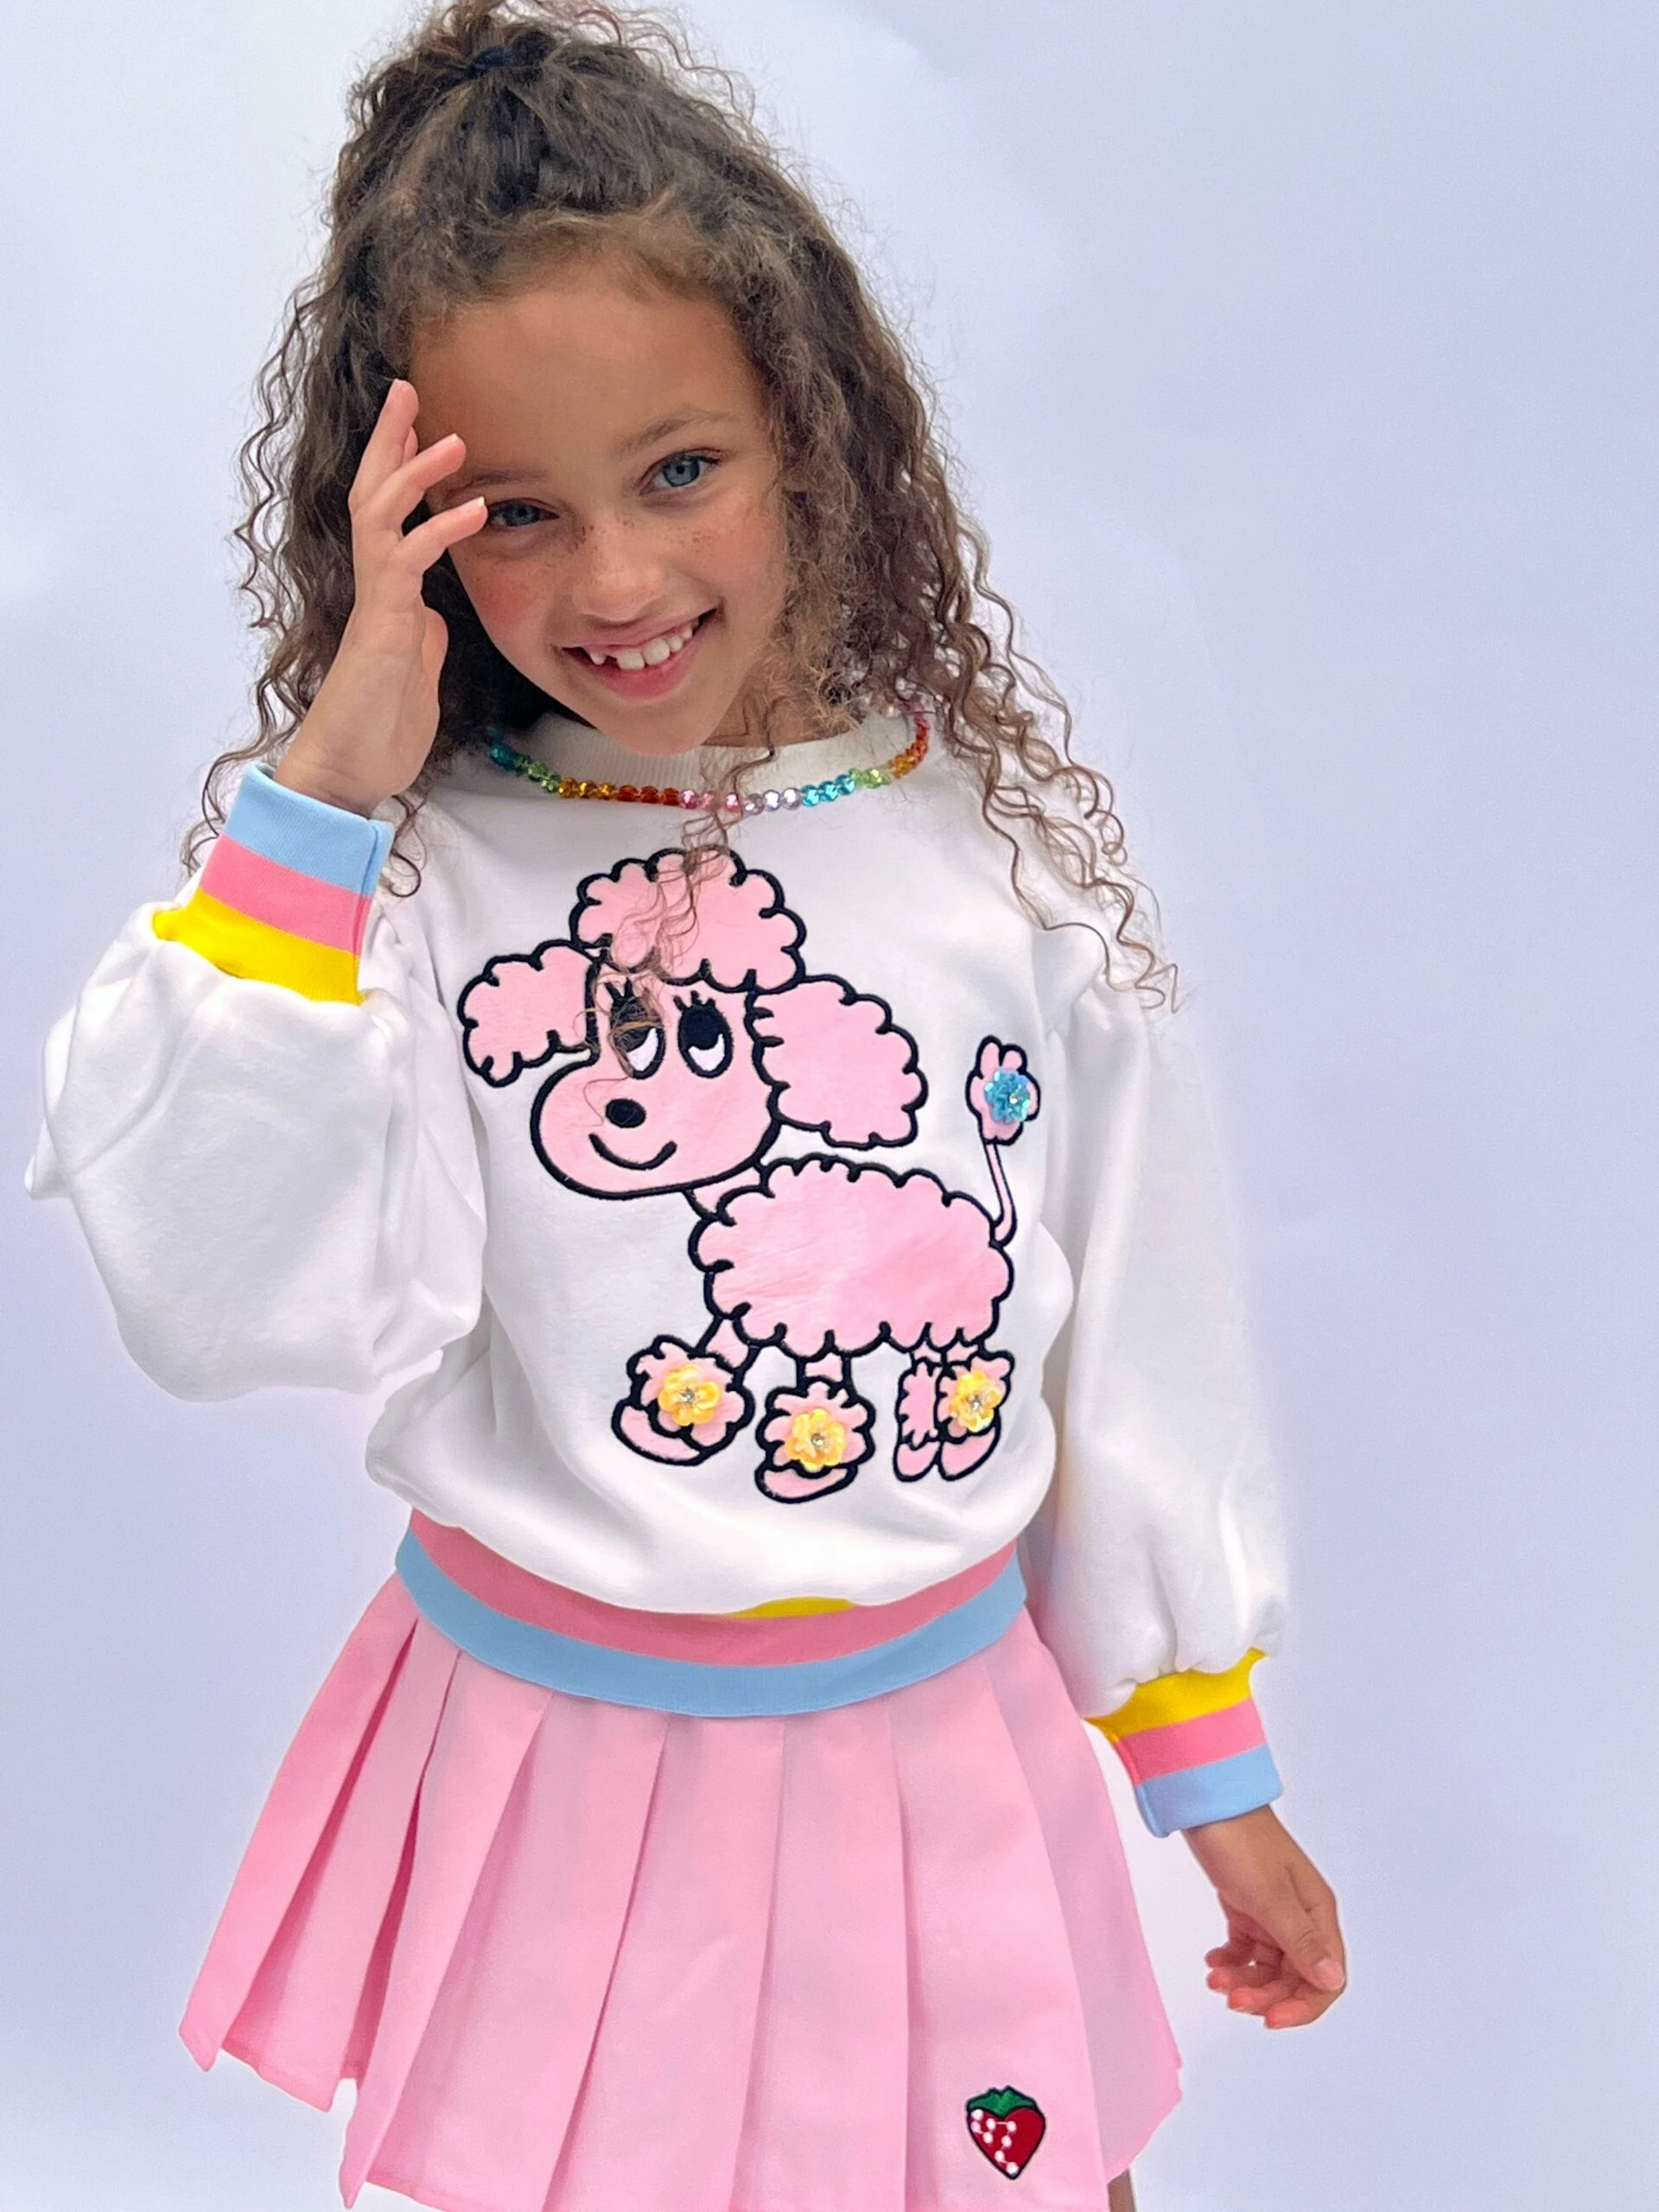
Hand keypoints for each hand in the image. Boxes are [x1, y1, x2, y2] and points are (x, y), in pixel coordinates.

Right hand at [274, 379, 486, 814]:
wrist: (348, 774)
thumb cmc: (379, 729)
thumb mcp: (416, 673)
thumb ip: (422, 635)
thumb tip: (432, 615)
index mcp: (386, 595)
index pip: (386, 515)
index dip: (397, 468)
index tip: (416, 424)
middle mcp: (375, 589)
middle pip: (373, 496)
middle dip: (391, 442)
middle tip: (407, 389)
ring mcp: (376, 605)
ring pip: (382, 518)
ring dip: (413, 473)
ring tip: (451, 438)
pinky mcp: (383, 628)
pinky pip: (408, 565)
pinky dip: (440, 532)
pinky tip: (472, 510)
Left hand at [1182, 1804, 1345, 2028]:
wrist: (1207, 1805)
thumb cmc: (1242, 1841)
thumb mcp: (1269, 1896)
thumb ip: (1300, 1942)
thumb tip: (1332, 1981)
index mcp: (1317, 1913)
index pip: (1326, 1978)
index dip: (1302, 2005)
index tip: (1271, 2019)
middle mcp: (1301, 1917)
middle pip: (1294, 1978)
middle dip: (1265, 1995)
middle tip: (1232, 2000)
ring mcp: (1274, 1913)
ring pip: (1268, 1968)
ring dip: (1244, 1981)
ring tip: (1215, 1979)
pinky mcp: (1248, 1908)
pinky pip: (1247, 1950)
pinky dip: (1232, 1961)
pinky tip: (1214, 1961)